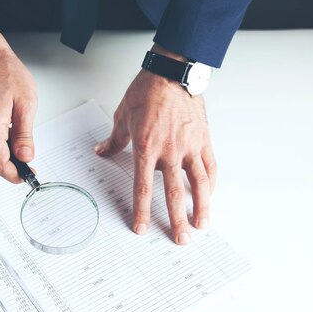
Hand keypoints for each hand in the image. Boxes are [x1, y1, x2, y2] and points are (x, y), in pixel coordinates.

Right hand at [0, 29, 37, 182]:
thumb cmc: (7, 75)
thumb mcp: (26, 104)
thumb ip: (25, 134)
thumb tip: (26, 157)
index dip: (15, 174)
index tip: (28, 174)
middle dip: (10, 170)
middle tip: (28, 165)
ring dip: (4, 161)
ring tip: (21, 150)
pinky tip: (10, 142)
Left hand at [95, 47, 216, 244]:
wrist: (172, 72)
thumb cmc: (147, 91)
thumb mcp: (122, 116)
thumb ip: (114, 140)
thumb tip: (101, 151)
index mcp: (146, 148)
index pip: (143, 188)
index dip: (142, 211)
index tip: (142, 228)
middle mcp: (169, 152)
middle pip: (174, 194)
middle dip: (177, 220)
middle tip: (181, 240)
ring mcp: (190, 147)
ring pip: (198, 184)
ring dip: (201, 207)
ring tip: (203, 225)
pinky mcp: (204, 139)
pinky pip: (210, 166)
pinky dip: (211, 183)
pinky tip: (210, 195)